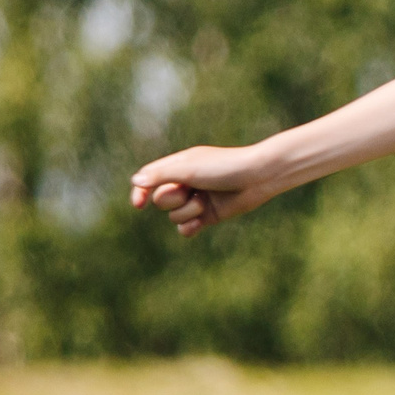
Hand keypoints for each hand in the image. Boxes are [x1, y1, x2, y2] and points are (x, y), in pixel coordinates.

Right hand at [128, 145, 279, 236]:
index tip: (139, 204)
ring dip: (188, 211)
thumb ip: (161, 175)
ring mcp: (197, 200)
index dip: (140, 192)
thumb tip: (135, 181)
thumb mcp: (189, 168)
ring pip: (174, 216)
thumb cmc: (225, 167)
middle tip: (191, 191)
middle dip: (172, 199)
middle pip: (160, 201)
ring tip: (205, 202)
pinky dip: (190, 228)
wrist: (259, 177)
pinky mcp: (209, 215)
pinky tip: (199, 223)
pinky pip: (187, 228)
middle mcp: (185, 183)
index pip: (148, 179)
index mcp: (178, 166)